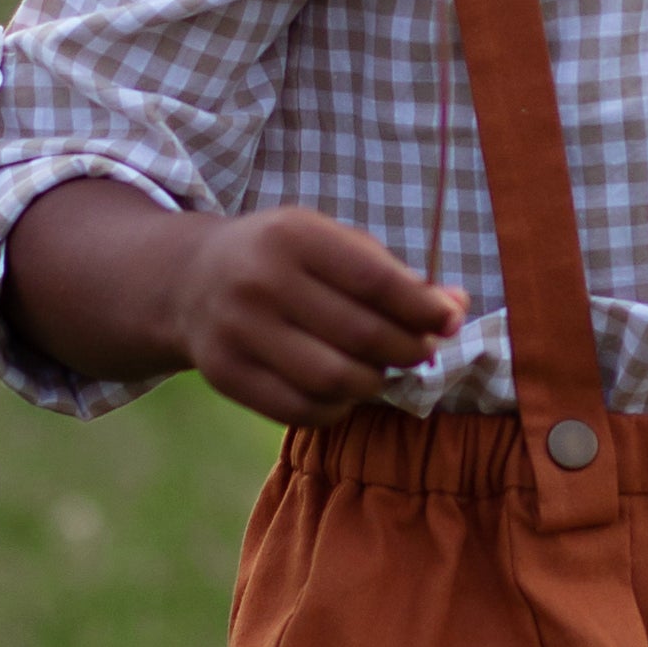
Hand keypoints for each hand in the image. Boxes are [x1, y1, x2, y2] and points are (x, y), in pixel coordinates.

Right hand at [163, 209, 466, 425]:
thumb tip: (456, 308)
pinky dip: (337, 408)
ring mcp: (238, 332)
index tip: (449, 321)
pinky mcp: (225, 375)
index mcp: (293, 236)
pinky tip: (344, 392)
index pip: (376, 282)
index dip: (422, 309)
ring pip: (334, 380)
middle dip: (407, 350)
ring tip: (381, 370)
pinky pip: (301, 410)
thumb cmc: (284, 260)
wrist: (191, 281)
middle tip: (421, 352)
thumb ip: (393, 275)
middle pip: (361, 336)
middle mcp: (260, 281)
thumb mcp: (331, 245)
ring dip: (374, 383)